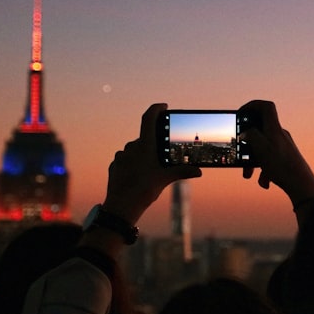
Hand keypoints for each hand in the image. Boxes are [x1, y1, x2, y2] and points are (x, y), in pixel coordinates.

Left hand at [101, 103, 201, 224]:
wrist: (121, 207)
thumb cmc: (143, 191)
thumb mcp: (165, 180)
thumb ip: (182, 172)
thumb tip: (198, 171)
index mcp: (144, 145)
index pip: (148, 118)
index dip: (156, 109)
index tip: (163, 106)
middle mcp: (131, 147)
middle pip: (144, 138)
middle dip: (154, 144)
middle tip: (163, 154)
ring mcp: (121, 156)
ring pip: (134, 150)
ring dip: (143, 155)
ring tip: (151, 169)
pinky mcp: (115, 166)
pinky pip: (126, 160)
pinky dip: (133, 163)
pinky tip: (139, 176)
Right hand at [238, 100, 313, 209]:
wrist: (301, 184)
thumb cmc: (282, 165)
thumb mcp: (261, 147)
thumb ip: (251, 135)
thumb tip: (246, 132)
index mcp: (274, 129)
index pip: (265, 107)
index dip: (252, 106)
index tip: (240, 113)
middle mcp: (279, 135)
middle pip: (259, 131)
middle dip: (247, 143)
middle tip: (240, 150)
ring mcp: (282, 146)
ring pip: (262, 148)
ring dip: (253, 160)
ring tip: (249, 174)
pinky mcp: (284, 157)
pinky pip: (269, 160)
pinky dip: (263, 170)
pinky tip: (264, 182)